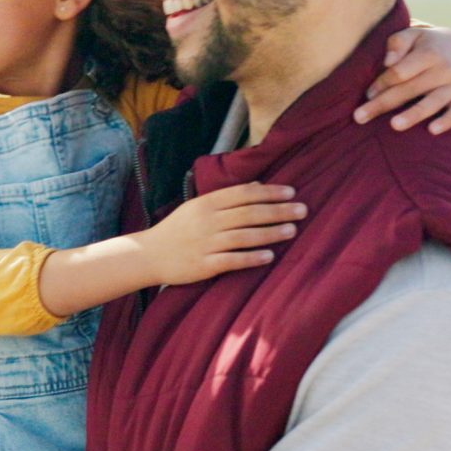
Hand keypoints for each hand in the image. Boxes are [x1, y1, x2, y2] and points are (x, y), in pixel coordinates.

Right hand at [135, 184, 303, 286]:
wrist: (148, 255)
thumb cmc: (177, 230)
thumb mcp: (197, 207)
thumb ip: (226, 198)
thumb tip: (257, 186)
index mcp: (207, 203)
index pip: (244, 194)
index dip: (269, 192)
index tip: (291, 192)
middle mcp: (208, 221)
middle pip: (249, 213)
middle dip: (278, 210)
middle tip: (303, 210)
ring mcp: (206, 243)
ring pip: (244, 235)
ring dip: (271, 233)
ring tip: (293, 230)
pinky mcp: (204, 265)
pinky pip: (232, 260)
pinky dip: (252, 257)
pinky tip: (270, 256)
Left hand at [355, 24, 450, 132]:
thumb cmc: (426, 44)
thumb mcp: (413, 34)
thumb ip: (398, 43)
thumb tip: (387, 62)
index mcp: (430, 52)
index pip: (400, 72)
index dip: (382, 83)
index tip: (367, 94)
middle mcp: (444, 68)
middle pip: (410, 89)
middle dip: (383, 103)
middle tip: (359, 117)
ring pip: (433, 102)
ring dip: (413, 114)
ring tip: (394, 125)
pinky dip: (447, 122)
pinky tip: (432, 131)